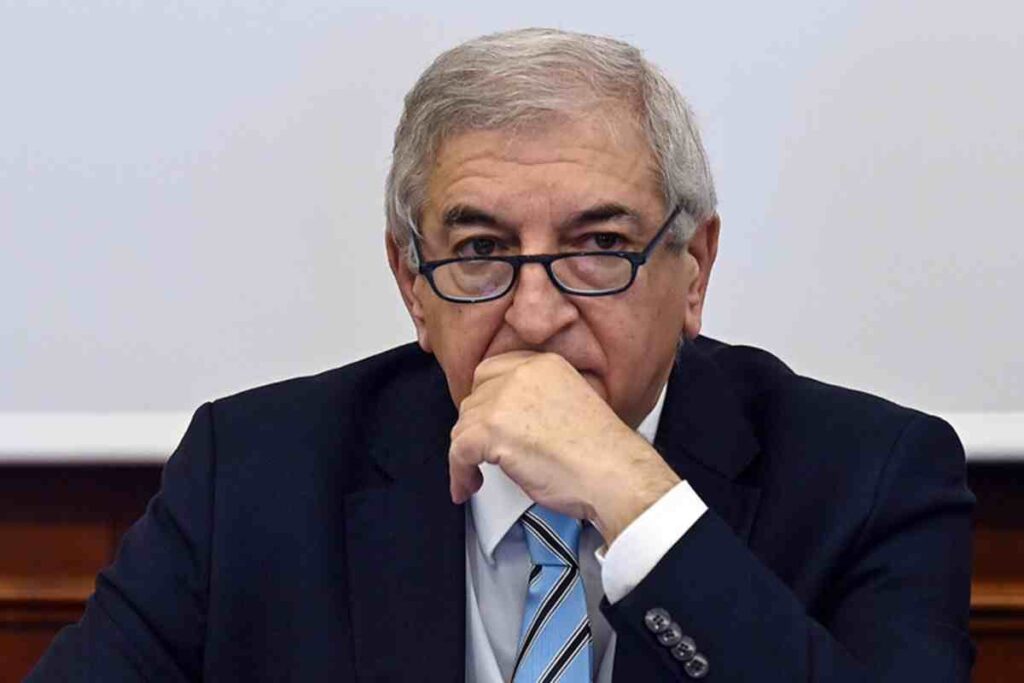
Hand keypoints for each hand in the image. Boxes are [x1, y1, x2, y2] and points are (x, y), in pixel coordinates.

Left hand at [448, 351, 680, 543]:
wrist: (614, 473)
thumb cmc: (602, 453)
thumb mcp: (570, 404)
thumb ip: (537, 401)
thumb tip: (512, 420)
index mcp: (544, 365)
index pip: (494, 371)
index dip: (486, 400)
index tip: (486, 420)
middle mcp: (521, 375)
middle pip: (475, 397)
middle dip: (476, 427)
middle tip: (483, 450)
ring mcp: (504, 401)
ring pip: (464, 425)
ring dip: (466, 453)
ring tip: (477, 474)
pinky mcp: (491, 430)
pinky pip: (458, 452)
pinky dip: (459, 473)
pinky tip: (468, 485)